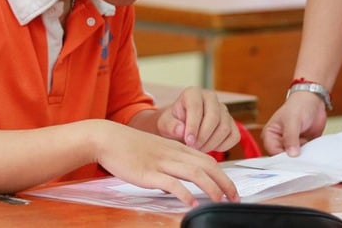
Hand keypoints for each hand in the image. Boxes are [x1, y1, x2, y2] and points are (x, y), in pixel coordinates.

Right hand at [91, 120, 239, 206]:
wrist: (107, 138)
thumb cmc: (129, 146)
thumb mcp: (156, 150)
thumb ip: (171, 161)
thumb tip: (184, 180)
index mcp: (177, 148)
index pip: (208, 160)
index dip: (224, 175)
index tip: (232, 190)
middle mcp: (173, 154)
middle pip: (208, 166)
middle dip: (225, 183)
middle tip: (235, 198)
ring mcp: (161, 163)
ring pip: (194, 173)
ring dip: (211, 188)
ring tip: (220, 201)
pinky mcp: (148, 173)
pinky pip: (171, 183)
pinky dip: (184, 194)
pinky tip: (191, 203)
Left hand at [156, 87, 239, 151]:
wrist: (182, 128)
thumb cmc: (173, 123)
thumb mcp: (165, 124)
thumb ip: (170, 126)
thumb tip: (181, 130)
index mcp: (193, 93)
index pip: (196, 107)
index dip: (193, 126)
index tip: (188, 141)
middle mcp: (211, 98)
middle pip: (214, 117)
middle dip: (203, 136)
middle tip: (193, 148)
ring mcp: (223, 110)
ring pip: (225, 128)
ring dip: (212, 143)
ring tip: (198, 149)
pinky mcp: (232, 123)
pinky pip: (234, 136)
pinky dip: (223, 146)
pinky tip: (209, 147)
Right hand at [261, 90, 327, 156]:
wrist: (314, 100)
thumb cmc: (299, 105)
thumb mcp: (292, 120)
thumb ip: (291, 137)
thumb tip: (291, 154)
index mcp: (270, 134)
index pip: (273, 152)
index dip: (282, 158)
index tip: (293, 160)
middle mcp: (279, 141)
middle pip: (283, 158)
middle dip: (292, 159)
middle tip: (302, 160)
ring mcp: (291, 144)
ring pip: (294, 159)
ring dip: (302, 158)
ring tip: (308, 154)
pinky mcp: (302, 146)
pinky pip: (304, 156)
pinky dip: (309, 156)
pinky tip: (313, 153)